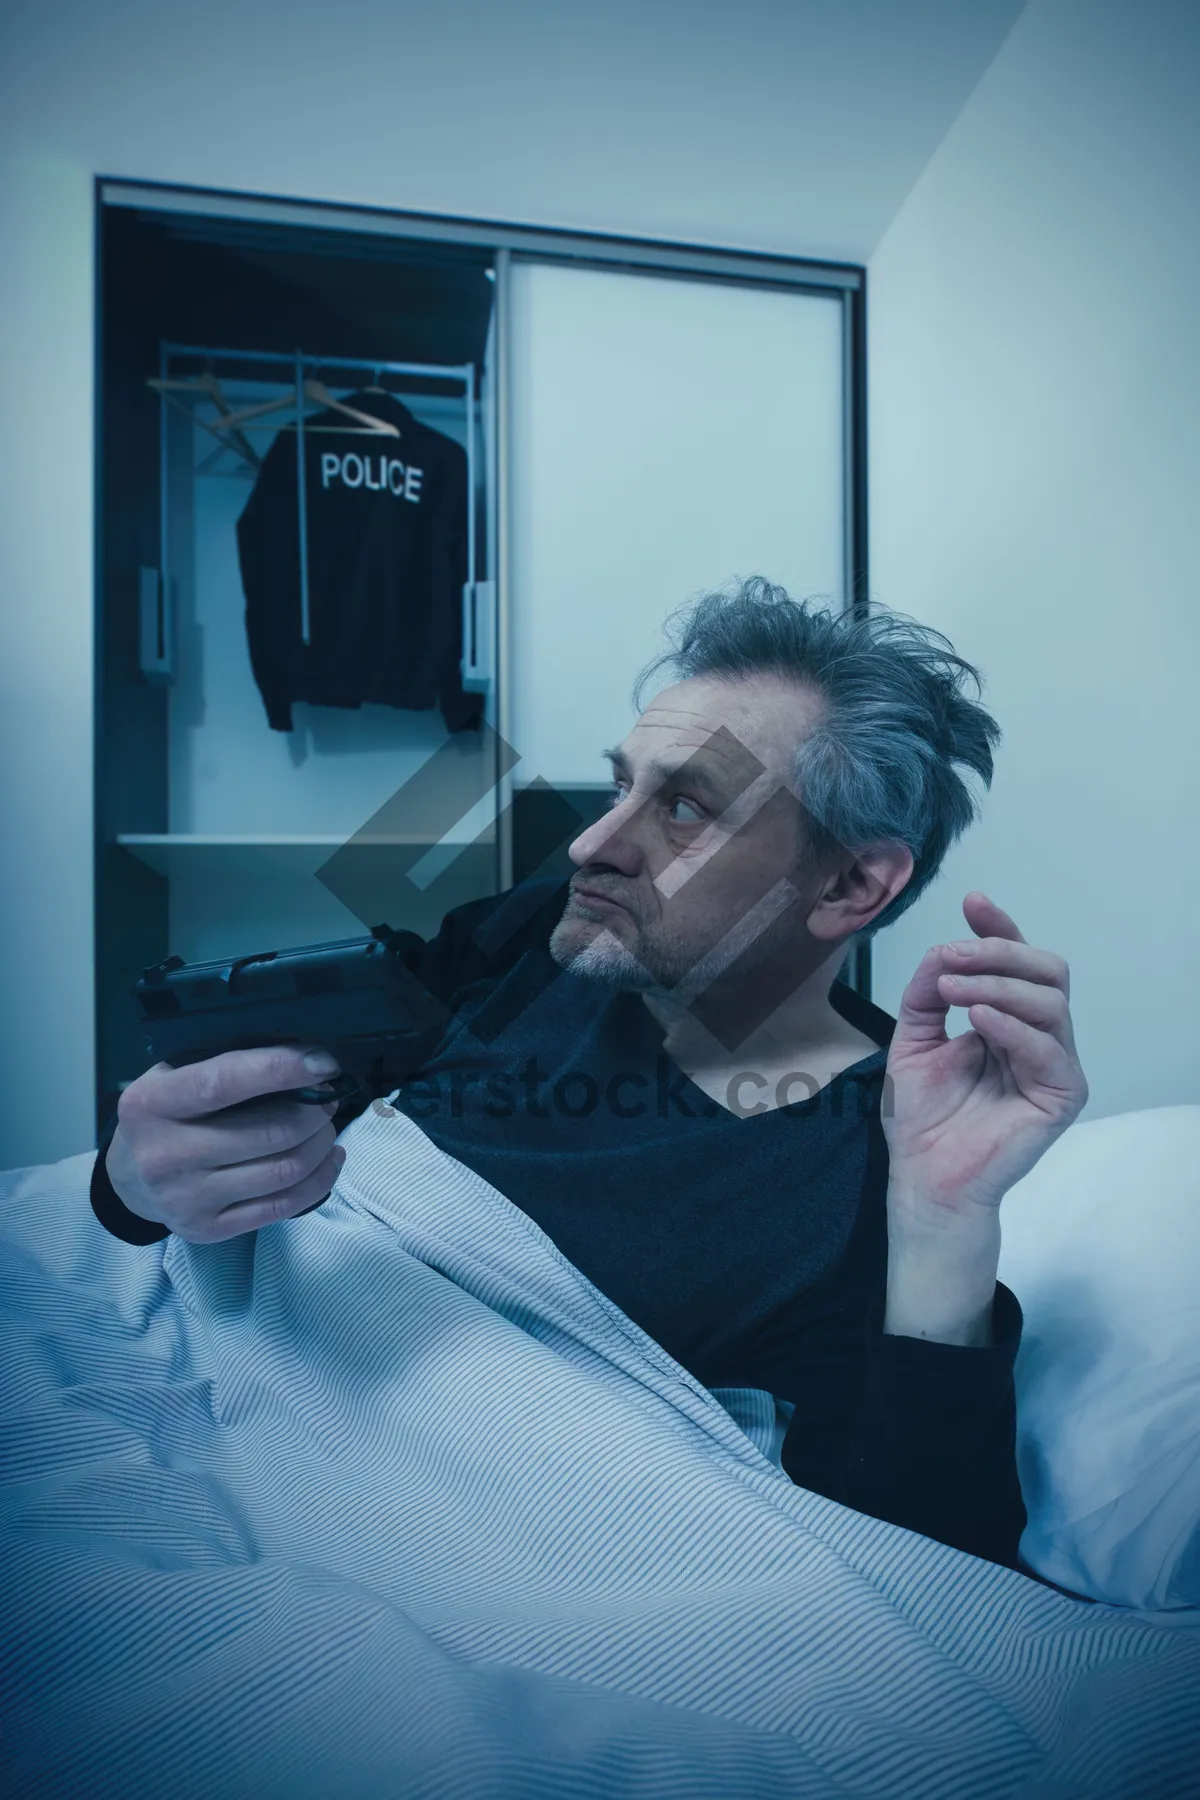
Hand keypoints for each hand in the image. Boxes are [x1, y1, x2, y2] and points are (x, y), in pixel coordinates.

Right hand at [107, 1047, 347, 1243]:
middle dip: (314, 1112)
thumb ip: (223, 1064)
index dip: (279, 1070)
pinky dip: (319, 1180)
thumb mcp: (173, 1076)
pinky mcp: (207, 1229)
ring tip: (325, 1127)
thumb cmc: (166, 1115)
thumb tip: (299, 1055)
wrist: (130, 1179)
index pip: (223, 1083)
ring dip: (320, 1144)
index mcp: (151, 1103)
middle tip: (327, 1098)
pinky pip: (282, 1207)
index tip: (322, 1063)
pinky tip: (328, 1159)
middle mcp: (164, 1155)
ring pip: (283, 1171)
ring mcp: (186, 1198)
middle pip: (269, 1133)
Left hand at [884, 892, 1087, 1224]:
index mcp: (1006, 1019)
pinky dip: (1011, 1026)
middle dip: (1001, 952)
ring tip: (953, 991)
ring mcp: (1053, 1065)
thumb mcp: (912, 1038)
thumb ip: (926, 991)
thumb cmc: (921, 1117)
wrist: (923, 1177)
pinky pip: (1049, 1048)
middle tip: (955, 955)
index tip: (972, 902)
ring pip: (1051, 1001)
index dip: (999, 929)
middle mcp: (1036, 1037)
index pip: (1017, 963)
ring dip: (998, 985)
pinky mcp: (1061, 1096)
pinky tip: (977, 1021)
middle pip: (1048, 970)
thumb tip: (943, 949)